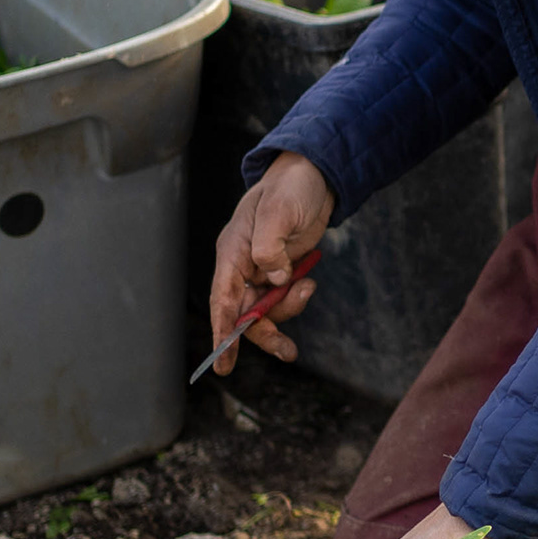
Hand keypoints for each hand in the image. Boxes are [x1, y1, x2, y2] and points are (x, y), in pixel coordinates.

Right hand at [208, 152, 333, 372]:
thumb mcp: (279, 211)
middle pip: (244, 313)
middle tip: (288, 351)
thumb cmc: (290, 187)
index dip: (222, 331)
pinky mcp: (281, 271)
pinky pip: (283, 298)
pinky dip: (296, 298)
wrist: (315, 176)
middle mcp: (243, 265)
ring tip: (309, 288)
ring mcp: (262, 270)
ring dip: (288, 309)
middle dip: (264, 333)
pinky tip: (309, 283)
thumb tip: (275, 278)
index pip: (223, 298)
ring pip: (266, 309)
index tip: (222, 362)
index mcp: (233, 251)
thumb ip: (271, 247)